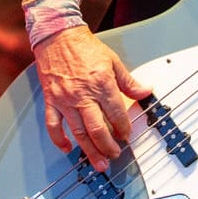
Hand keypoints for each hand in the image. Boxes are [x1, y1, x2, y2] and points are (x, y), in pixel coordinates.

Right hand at [31, 25, 150, 171]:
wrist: (57, 35)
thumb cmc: (83, 46)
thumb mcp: (112, 60)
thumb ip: (128, 81)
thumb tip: (145, 92)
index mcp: (102, 84)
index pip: (117, 114)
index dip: (124, 128)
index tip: (127, 135)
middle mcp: (83, 94)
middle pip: (98, 129)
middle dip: (109, 147)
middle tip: (115, 155)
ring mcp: (66, 100)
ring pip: (79, 132)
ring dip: (89, 151)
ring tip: (99, 163)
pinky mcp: (52, 100)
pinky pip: (53, 126)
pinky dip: (59, 140)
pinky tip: (67, 148)